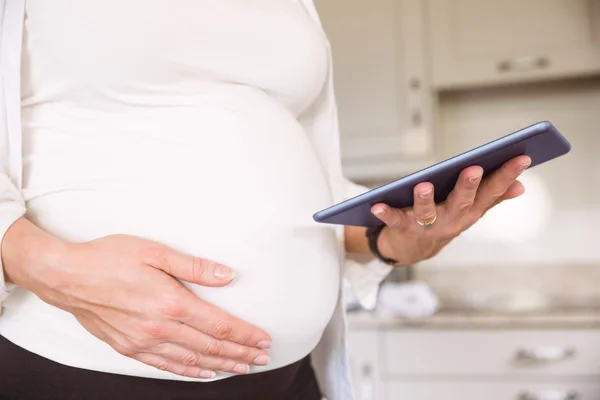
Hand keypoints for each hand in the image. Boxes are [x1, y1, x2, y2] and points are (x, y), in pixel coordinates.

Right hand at [3, 223, 270, 378]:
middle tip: (262, 359)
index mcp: (171, 302)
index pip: (219, 325)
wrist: (66, 276)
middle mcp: (159, 328)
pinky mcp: (129, 347)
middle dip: (240, 354)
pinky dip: (188, 372)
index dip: (245, 335)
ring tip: (241, 368)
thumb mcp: (155, 252)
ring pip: (191, 361)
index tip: (264, 340)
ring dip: (220, 366)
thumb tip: (227, 275)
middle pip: (210, 347)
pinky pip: (166, 366)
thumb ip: (194, 266)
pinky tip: (202, 373)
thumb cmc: (108, 258)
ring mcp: (143, 341)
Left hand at [371, 155, 531, 264]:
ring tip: (422, 185)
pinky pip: (394, 220)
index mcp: (470, 212)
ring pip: (427, 213)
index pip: (492, 192)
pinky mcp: (403, 228)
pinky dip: (385, 213)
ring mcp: (427, 227)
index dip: (507, 176)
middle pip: (462, 201)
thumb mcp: (470, 212)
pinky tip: (376, 204)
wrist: (412, 250)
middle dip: (468, 185)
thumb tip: (521, 186)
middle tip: (473, 168)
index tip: (522, 157)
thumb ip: (492, 198)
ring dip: (424, 199)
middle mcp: (451, 221)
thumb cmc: (443, 221)